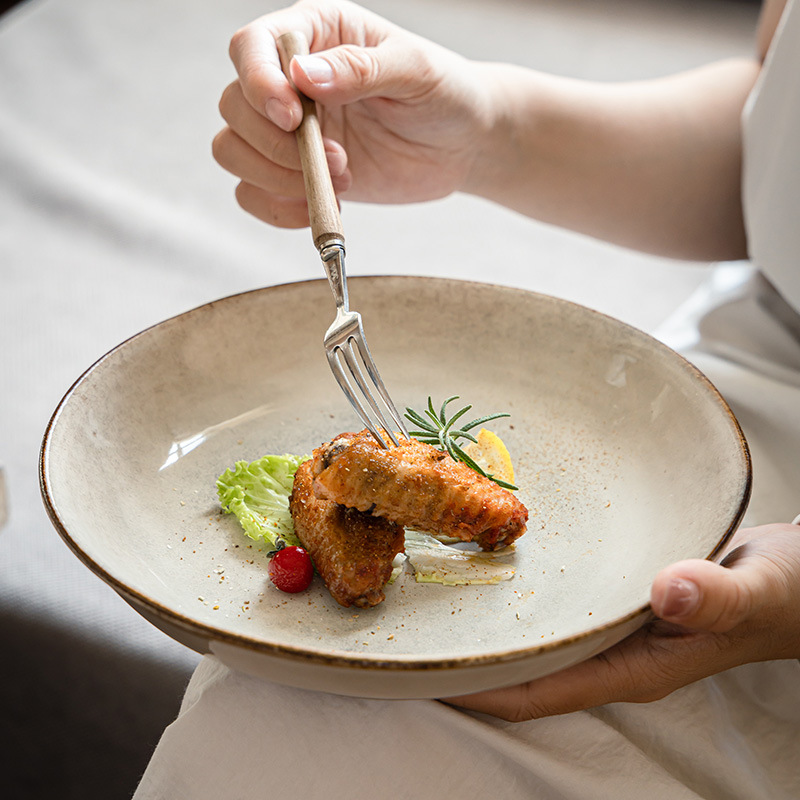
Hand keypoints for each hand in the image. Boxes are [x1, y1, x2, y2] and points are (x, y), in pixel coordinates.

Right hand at [212, 0, 493, 227]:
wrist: (461, 145)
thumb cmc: (443, 94)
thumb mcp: (414, 71)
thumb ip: (360, 69)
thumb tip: (303, 76)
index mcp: (313, 35)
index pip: (251, 48)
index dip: (259, 83)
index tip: (293, 117)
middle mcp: (288, 81)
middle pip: (235, 106)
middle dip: (279, 145)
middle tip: (340, 161)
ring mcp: (287, 131)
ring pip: (233, 150)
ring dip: (277, 177)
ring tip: (341, 181)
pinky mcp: (293, 174)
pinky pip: (251, 193)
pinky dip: (276, 207)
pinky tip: (318, 205)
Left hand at [445, 522, 799, 720]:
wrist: (798, 577)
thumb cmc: (786, 592)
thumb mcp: (759, 589)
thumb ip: (717, 596)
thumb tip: (667, 591)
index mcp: (631, 668)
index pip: (534, 691)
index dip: (473, 688)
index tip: (417, 672)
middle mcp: (610, 652)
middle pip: (518, 669)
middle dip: (462, 657)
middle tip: (401, 628)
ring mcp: (608, 626)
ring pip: (530, 635)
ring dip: (483, 623)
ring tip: (426, 593)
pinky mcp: (611, 596)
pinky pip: (550, 601)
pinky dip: (516, 591)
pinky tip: (487, 557)